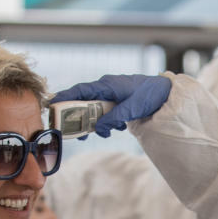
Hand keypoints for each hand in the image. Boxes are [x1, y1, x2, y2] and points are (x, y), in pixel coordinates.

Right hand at [50, 74, 171, 137]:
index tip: (52, 105)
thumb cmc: (150, 95)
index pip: (80, 90)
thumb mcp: (132, 108)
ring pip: (95, 110)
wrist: (166, 93)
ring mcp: (112, 95)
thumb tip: (99, 128)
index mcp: (107, 85)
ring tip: (100, 134)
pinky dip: (107, 123)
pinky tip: (116, 128)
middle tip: (73, 132)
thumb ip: (114, 118)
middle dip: (79, 118)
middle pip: (84, 103)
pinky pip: (106, 113)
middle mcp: (106, 88)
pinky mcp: (118, 102)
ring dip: (96, 123)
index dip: (65, 97)